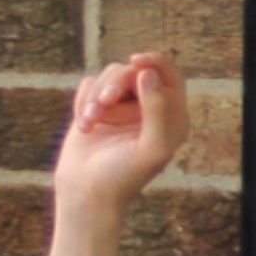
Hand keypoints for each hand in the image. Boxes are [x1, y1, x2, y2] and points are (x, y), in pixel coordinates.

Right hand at [55, 53, 189, 208]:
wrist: (87, 193)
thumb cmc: (124, 175)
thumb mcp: (151, 147)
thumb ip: (158, 110)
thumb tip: (148, 73)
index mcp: (172, 117)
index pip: (170, 76)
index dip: (155, 62)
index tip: (137, 62)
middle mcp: (149, 108)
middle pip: (135, 71)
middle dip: (117, 83)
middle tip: (105, 102)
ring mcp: (121, 107)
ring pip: (109, 75)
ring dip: (96, 96)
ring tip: (90, 121)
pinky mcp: (96, 107)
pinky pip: (89, 85)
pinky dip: (83, 102)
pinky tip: (84, 126)